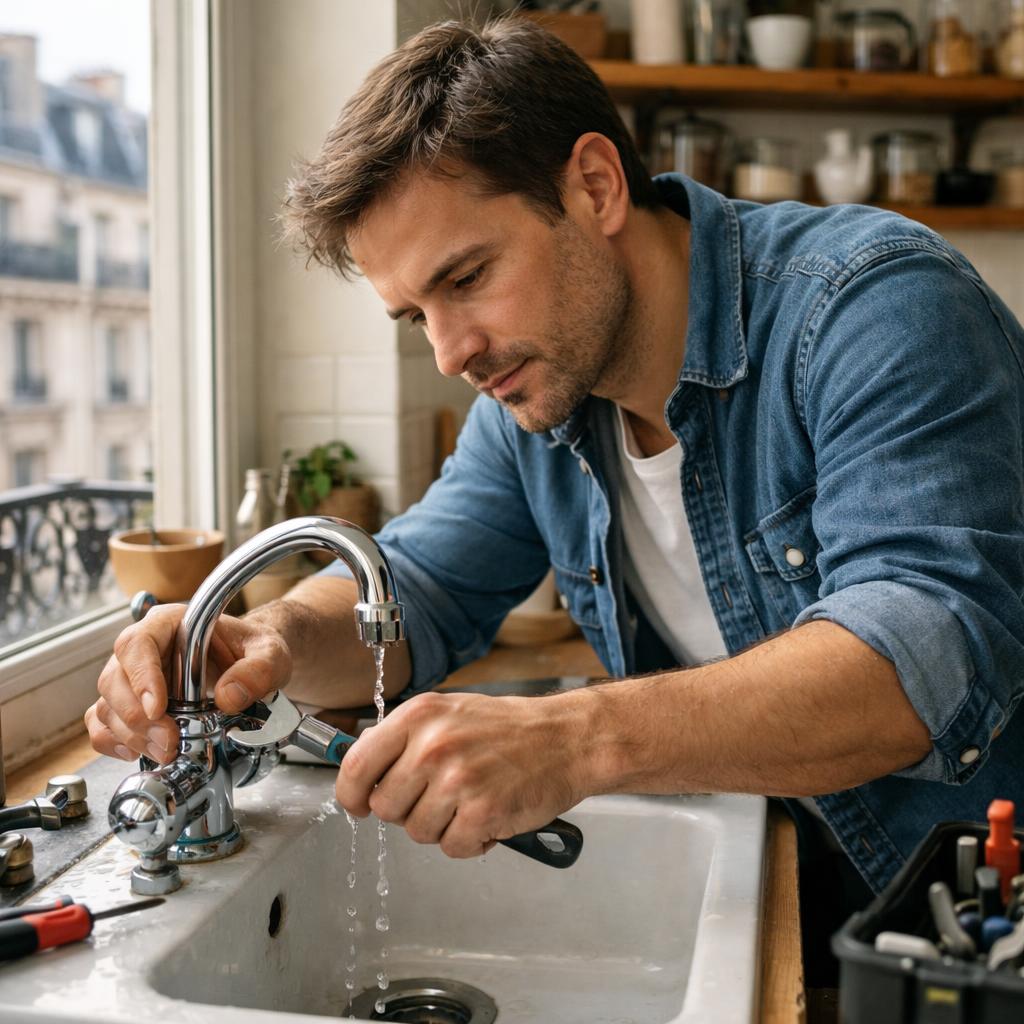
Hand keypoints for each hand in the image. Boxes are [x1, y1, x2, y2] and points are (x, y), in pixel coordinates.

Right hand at [84, 604, 291, 764]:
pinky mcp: (130, 703)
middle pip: (115, 679)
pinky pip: (102, 723)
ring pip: (107, 705)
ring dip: (131, 735)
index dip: (141, 678)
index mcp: (171, 623)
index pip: (137, 644)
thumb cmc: (252, 650)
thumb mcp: (270, 654)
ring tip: (165, 750)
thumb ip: (257, 670)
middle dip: (137, 718)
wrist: (251, 663)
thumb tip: (228, 696)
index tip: (158, 709)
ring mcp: (133, 677)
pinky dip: (114, 742)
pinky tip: (139, 751)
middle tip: (168, 741)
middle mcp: (145, 647)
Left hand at [335, 690, 584, 858]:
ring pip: (417, 832)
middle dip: (409, 810)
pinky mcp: (482, 812)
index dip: (352, 794)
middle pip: (385, 807)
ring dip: (443, 826)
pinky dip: (470, 841)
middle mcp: (433, 745)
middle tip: (440, 797)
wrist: (565, 738)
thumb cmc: (509, 729)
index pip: (356, 765)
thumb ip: (406, 738)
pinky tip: (488, 816)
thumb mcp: (449, 713)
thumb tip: (362, 766)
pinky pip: (453, 847)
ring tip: (470, 802)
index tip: (359, 804)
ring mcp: (457, 780)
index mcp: (419, 716)